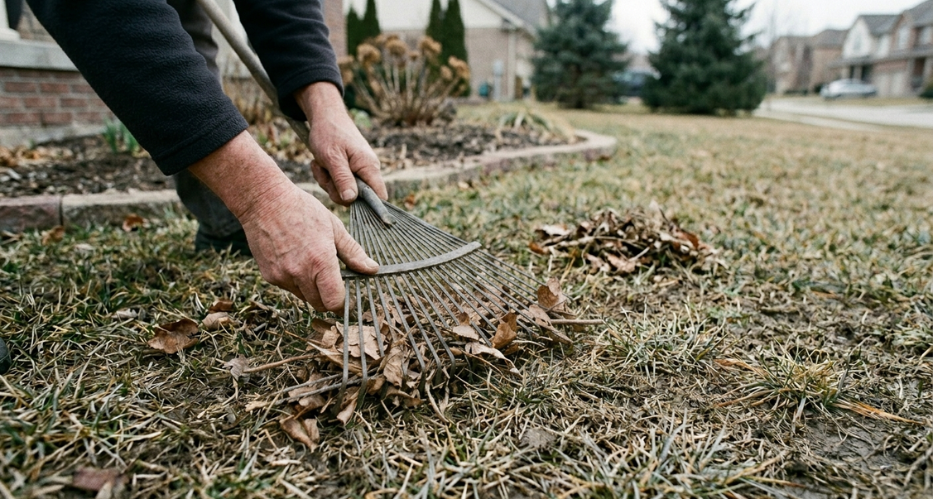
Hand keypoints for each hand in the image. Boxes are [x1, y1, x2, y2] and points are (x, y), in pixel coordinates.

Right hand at [239, 181, 377, 311]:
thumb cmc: (301, 209)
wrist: (264, 201)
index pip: (334, 302)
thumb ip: (353, 252)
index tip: (347, 297)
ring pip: (304, 297)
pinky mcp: (268, 276)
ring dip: (311, 289)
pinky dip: (295, 281)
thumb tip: (372, 269)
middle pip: (319, 304)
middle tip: (333, 280)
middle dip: (328, 297)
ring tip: (311, 263)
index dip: (343, 303)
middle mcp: (299, 273)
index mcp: (320, 262)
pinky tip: (295, 259)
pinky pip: (288, 287)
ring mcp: (281, 276)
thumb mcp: (334, 227)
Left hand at [295, 82, 386, 204]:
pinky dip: (326, 177)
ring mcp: (358, 171)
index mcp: (369, 167)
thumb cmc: (329, 133)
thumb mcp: (332, 157)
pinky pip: (338, 184)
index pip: (379, 196)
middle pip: (357, 198)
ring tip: (320, 164)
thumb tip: (351, 200)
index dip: (370, 207)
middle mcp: (368, 170)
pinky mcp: (349, 171)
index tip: (350, 205)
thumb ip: (342, 179)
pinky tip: (320, 164)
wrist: (324, 116)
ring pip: (344, 192)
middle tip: (325, 174)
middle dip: (336, 191)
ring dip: (328, 182)